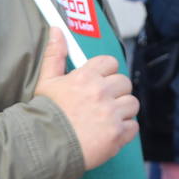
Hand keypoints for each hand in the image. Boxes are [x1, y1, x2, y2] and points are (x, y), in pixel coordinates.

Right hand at [33, 27, 137, 169]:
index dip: (106, 73)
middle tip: (103, 102)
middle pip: (124, 82)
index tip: (99, 82)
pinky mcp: (117, 134)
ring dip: (123, 110)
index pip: (110, 63)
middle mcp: (101, 92)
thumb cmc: (45, 115)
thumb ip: (54, 54)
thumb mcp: (46, 82)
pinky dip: (125, 130)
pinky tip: (110, 132)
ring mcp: (111, 113)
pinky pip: (133, 126)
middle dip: (116, 91)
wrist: (45, 148)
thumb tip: (56, 30)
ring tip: (107, 118)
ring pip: (132, 103)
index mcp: (86, 77)